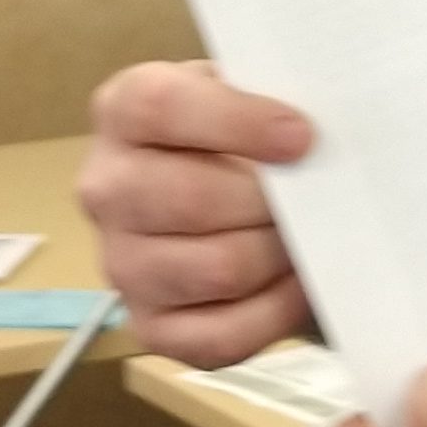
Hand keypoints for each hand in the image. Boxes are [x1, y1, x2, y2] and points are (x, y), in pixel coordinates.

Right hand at [79, 61, 314, 366]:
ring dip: (278, 254)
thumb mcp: (246, 91)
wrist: (223, 193)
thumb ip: (270, 95)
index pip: (160, 107)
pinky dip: (277, 311)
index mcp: (123, 112)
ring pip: (216, 268)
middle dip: (271, 202)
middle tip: (314, 198)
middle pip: (190, 199)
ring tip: (307, 237)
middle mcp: (107, 189)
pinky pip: (222, 335)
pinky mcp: (150, 327)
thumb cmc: (241, 135)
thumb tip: (319, 138)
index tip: (302, 137)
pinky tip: (297, 282)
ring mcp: (120, 264)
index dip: (237, 121)